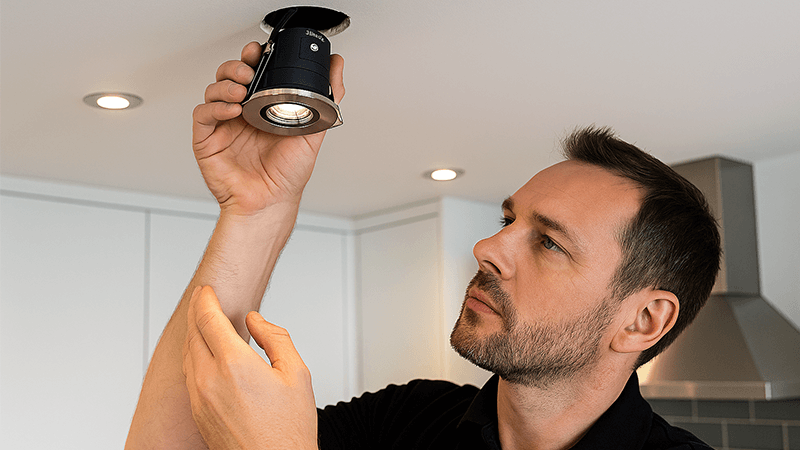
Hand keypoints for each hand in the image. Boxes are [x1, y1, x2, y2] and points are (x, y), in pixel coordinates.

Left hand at [182, 286, 318, 449]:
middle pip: (192, 333)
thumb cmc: (289, 430)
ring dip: (193, 334)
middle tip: (203, 299)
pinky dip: (194, 355)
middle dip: (197, 312)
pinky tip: (205, 354)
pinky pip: (189, 375)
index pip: (208, 319)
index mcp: (234, 365)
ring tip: (204, 323)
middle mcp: (209, 380)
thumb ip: (275, 338)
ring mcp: (199, 399)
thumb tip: (255, 321)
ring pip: (187, 354)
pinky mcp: (197, 414)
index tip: (207, 290)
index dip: (205, 299)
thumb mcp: (296, 373)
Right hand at [192, 42, 345, 215]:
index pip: (253, 72)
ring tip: (242, 90)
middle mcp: (241, 114)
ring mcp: (223, 125)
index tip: (260, 51)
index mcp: (263, 108)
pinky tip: (233, 109)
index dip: (253, 58)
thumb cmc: (288, 175)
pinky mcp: (207, 139)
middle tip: (249, 68)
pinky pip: (203, 114)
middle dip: (237, 66)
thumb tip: (337, 67)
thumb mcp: (315, 128)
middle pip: (229, 76)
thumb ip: (327, 96)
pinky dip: (216, 107)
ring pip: (214, 90)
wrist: (271, 203)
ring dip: (226, 84)